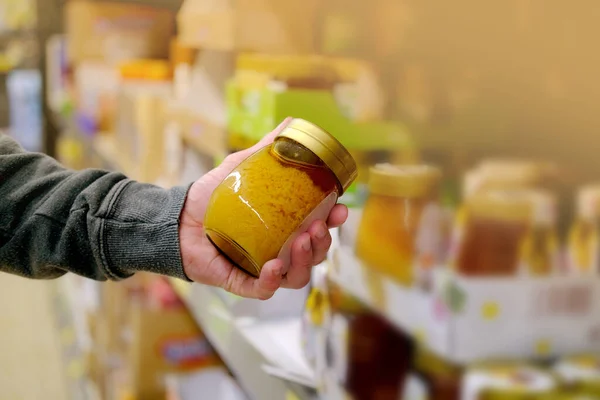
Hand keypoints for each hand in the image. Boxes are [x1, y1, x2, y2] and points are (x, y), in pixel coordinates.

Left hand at [179, 118, 347, 299]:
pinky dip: (272, 281)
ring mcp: (260, 269)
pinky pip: (263, 291)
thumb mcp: (241, 169)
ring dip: (305, 262)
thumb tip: (289, 124)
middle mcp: (278, 250)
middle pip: (313, 256)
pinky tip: (274, 266)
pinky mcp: (240, 283)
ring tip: (301, 242)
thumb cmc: (210, 196)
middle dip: (322, 244)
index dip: (333, 223)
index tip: (340, 209)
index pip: (318, 229)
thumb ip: (265, 151)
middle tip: (317, 227)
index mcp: (284, 227)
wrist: (175, 216)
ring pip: (296, 277)